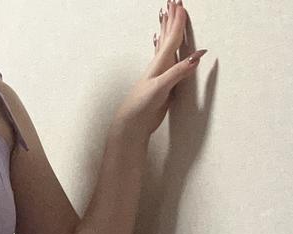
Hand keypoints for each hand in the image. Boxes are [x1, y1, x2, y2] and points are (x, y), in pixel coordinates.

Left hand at [113, 0, 207, 140]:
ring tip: (166, 16)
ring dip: (167, 31)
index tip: (181, 5)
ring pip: (165, 46)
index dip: (178, 22)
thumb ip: (178, 72)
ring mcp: (160, 74)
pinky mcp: (162, 83)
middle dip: (171, 20)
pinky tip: (160, 46)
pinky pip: (166, 60)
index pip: (172, 38)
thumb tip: (197, 56)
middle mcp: (159, 65)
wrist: (132, 124)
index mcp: (160, 64)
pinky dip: (164, 50)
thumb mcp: (161, 88)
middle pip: (167, 37)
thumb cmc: (142, 106)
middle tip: (174, 1)